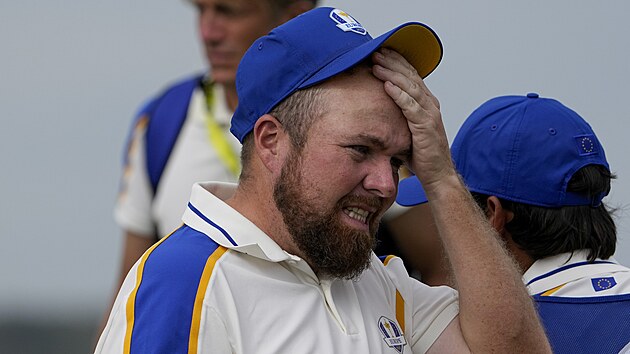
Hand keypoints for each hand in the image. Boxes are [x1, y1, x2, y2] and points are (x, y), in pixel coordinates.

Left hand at [371, 48, 455, 193]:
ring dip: (392, 74)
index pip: (411, 76)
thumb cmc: (421, 154)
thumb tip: (376, 110)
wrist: (437, 174)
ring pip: (410, 88)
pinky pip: (411, 106)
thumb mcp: (406, 129)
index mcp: (427, 103)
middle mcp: (430, 105)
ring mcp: (430, 114)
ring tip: (377, 64)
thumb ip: (397, 116)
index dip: (398, 62)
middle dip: (393, 62)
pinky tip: (386, 85)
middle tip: (376, 51)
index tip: (382, 52)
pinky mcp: (426, 126)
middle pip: (410, 76)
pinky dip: (398, 95)